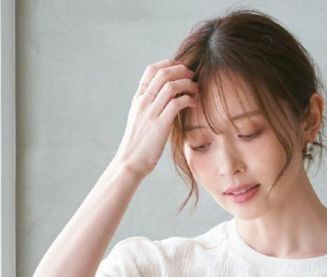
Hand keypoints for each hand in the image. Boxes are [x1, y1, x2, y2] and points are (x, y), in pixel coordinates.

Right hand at [114, 60, 197, 177]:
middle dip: (181, 70)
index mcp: (138, 98)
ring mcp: (151, 113)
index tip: (180, 68)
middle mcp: (143, 102)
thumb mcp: (139, 119)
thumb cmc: (138, 144)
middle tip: (192, 76)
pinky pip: (176, 103)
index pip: (151, 70)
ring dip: (187, 84)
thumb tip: (165, 98)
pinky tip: (193, 103)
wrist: (130, 162)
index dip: (168, 64)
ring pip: (171, 86)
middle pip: (163, 73)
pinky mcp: (160, 125)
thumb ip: (150, 106)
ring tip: (195, 89)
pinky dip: (188, 99)